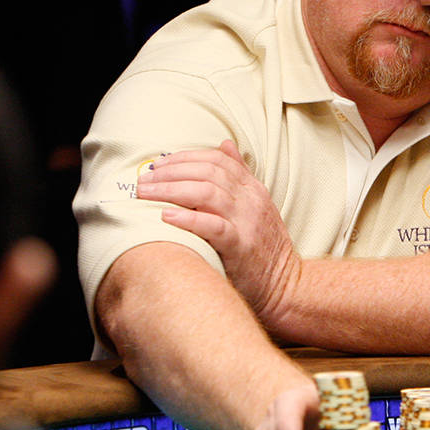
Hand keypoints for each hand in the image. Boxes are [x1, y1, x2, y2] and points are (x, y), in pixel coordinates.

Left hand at [136, 140, 299, 315]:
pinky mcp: (241, 245)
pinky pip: (213, 226)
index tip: (158, 165)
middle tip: (143, 180)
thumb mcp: (257, 204)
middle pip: (207, 172)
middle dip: (171, 172)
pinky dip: (188, 219)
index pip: (217, 159)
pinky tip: (166, 216)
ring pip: (206, 193)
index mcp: (252, 188)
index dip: (184, 157)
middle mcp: (250, 200)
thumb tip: (225, 144)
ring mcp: (247, 221)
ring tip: (146, 194)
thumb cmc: (264, 248)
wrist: (286, 285)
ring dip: (170, 190)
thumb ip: (240, 175)